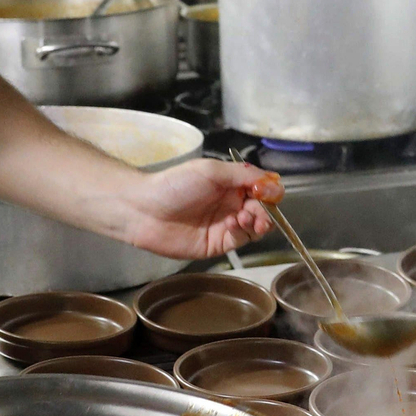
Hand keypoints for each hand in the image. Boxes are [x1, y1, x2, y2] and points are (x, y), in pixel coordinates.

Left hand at [121, 158, 283, 258]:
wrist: (144, 210)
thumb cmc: (174, 185)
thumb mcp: (211, 171)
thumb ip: (242, 174)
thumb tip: (272, 180)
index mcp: (230, 183)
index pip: (262, 188)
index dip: (269, 191)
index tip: (266, 192)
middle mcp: (231, 203)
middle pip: (263, 209)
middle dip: (266, 209)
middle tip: (257, 210)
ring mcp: (225, 225)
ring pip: (256, 226)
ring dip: (258, 221)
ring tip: (245, 217)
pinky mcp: (217, 244)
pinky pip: (240, 240)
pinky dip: (242, 232)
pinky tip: (232, 224)